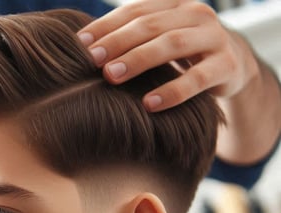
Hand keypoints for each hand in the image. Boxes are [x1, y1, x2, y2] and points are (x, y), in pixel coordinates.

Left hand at [78, 0, 259, 111]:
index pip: (135, 10)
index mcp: (174, 4)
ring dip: (138, 60)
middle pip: (150, 25)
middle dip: (118, 42)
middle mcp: (195, 14)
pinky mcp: (227, 66)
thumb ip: (130, 38)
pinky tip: (149, 104)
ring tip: (110, 76)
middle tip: (92, 60)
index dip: (106, 25)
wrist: (232, 65)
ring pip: (172, 45)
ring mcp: (214, 38)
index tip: (79, 44)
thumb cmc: (181, 55)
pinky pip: (197, 79)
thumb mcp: (159, 39)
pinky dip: (172, 92)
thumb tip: (81, 48)